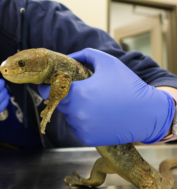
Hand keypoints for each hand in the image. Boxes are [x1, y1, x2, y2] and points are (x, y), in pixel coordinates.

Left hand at [38, 48, 174, 145]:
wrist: (147, 113)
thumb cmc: (127, 85)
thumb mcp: (107, 62)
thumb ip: (84, 55)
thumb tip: (68, 57)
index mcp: (78, 93)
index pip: (49, 91)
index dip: (46, 87)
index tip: (47, 85)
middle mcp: (76, 112)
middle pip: (59, 103)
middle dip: (65, 96)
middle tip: (79, 91)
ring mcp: (81, 127)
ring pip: (68, 115)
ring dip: (75, 108)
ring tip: (94, 103)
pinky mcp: (87, 138)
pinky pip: (77, 127)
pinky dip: (83, 121)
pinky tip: (98, 115)